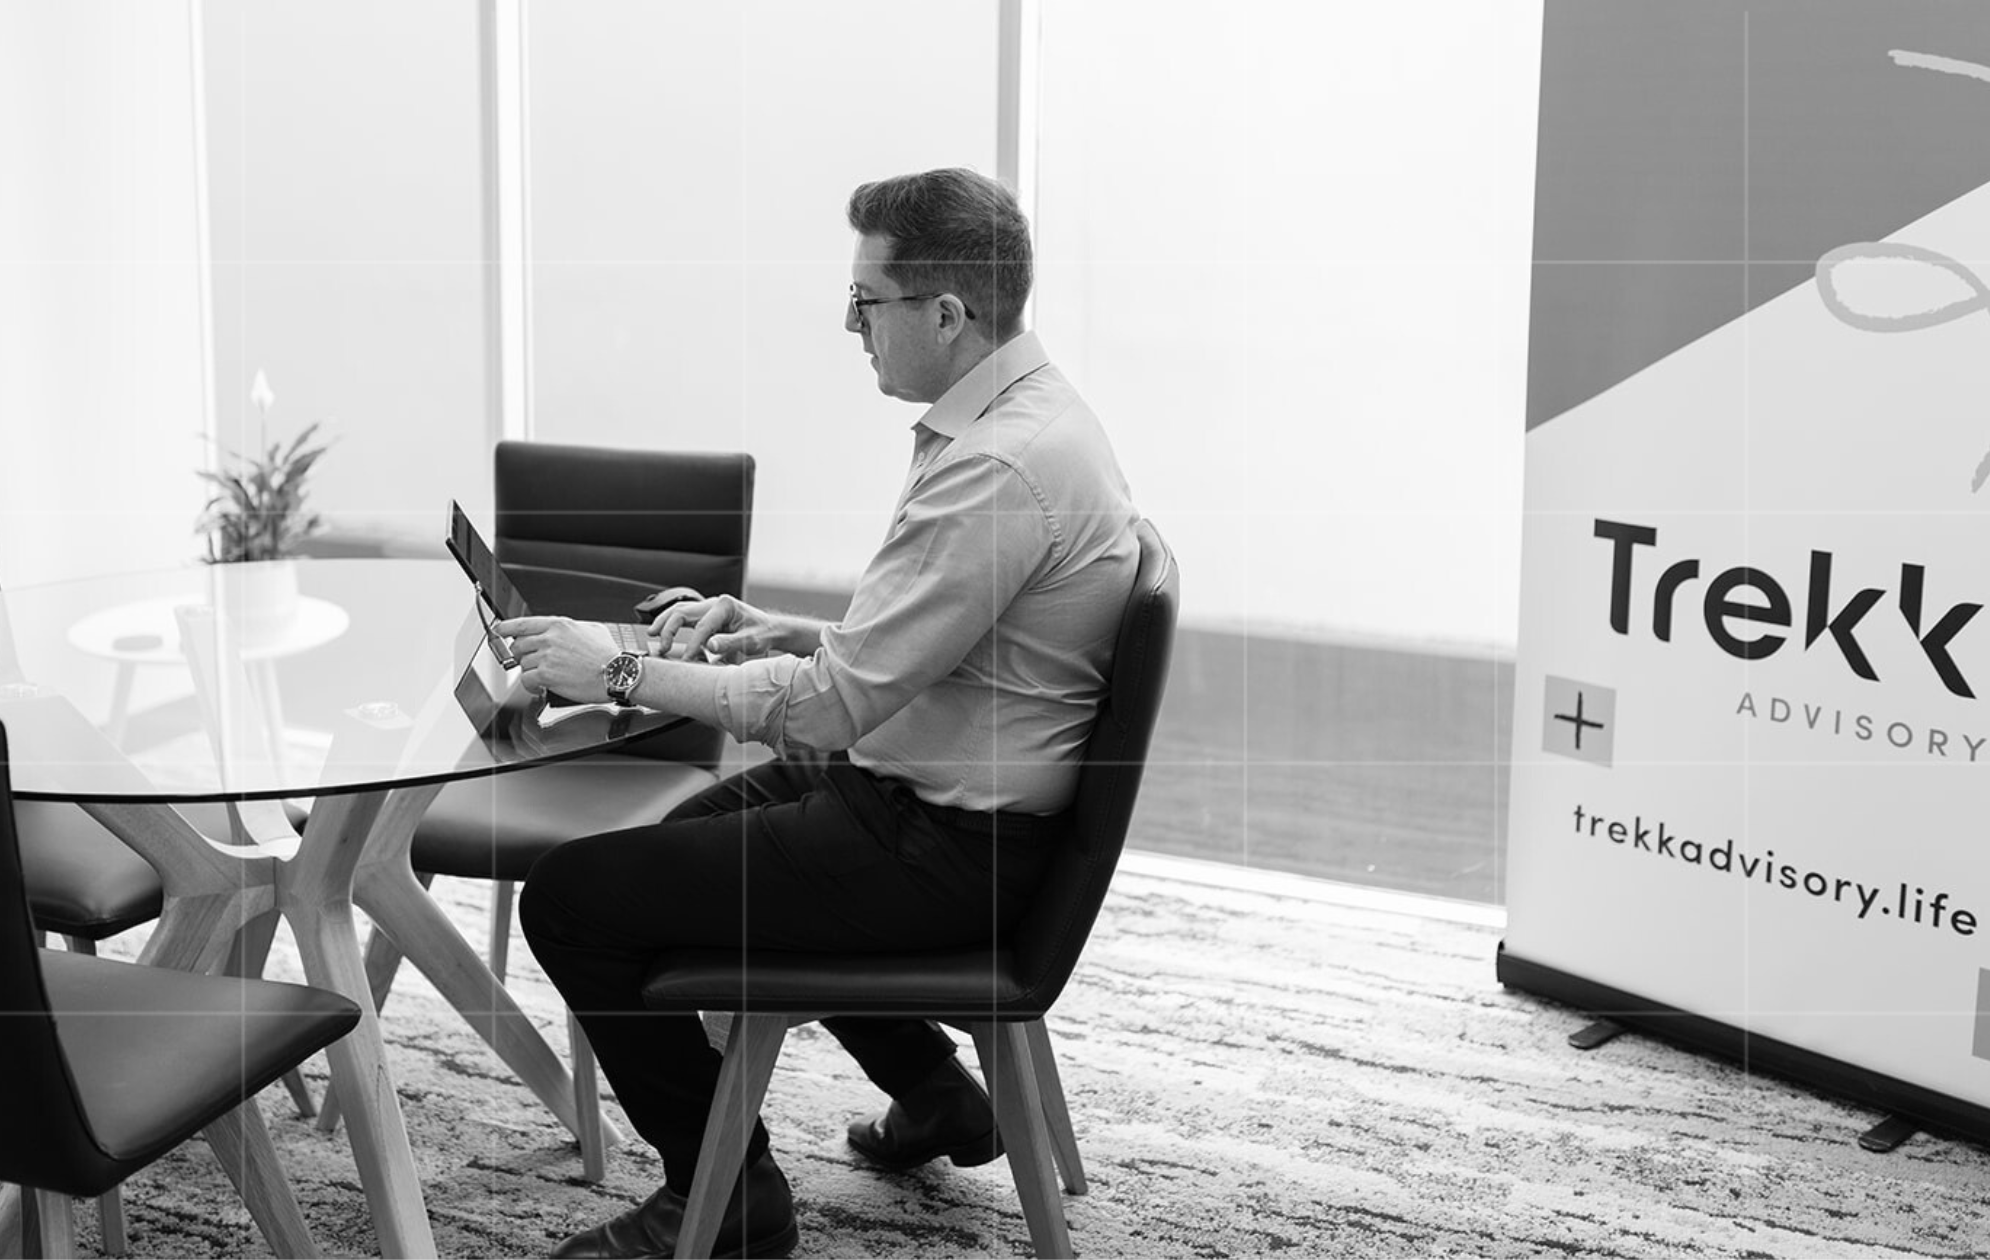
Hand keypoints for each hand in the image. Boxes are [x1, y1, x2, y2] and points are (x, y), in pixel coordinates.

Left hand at [493, 616, 616, 700]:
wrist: (618, 673)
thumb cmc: (609, 654)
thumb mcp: (592, 629)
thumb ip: (570, 628)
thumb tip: (561, 632)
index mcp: (559, 625)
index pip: (522, 623)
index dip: (506, 627)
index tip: (499, 630)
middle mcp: (550, 638)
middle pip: (518, 645)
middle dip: (522, 655)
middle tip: (532, 662)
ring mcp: (547, 656)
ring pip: (523, 664)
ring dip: (531, 672)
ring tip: (544, 677)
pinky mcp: (546, 674)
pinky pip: (526, 680)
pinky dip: (531, 686)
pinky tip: (541, 687)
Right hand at [654, 594, 780, 662]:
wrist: (770, 629)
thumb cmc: (762, 633)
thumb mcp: (750, 641)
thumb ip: (730, 643)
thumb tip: (710, 646)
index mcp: (725, 606)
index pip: (702, 626)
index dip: (693, 644)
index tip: (687, 660)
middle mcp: (714, 603)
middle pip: (683, 611)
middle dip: (669, 629)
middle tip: (662, 648)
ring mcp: (709, 607)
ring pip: (679, 610)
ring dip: (664, 622)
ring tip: (652, 634)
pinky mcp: (706, 615)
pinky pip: (684, 616)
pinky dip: (671, 623)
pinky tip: (662, 631)